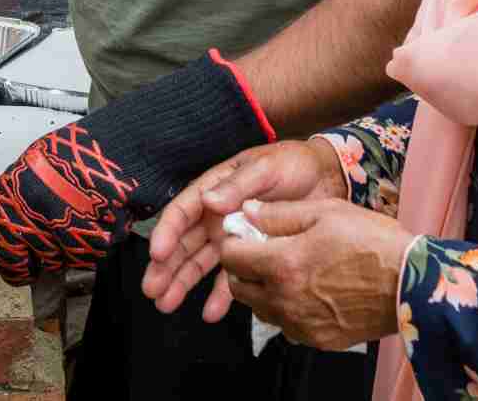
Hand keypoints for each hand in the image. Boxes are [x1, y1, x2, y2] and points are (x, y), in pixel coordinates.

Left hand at [0, 51, 275, 284]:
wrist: (125, 149)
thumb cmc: (82, 150)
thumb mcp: (38, 163)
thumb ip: (18, 193)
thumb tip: (5, 220)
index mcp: (7, 192)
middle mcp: (24, 218)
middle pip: (12, 265)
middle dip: (21, 263)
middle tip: (37, 244)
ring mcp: (55, 236)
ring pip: (49, 263)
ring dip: (61, 248)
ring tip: (77, 214)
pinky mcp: (84, 247)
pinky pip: (81, 257)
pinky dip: (90, 243)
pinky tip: (97, 217)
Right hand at [143, 139, 345, 319]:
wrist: (325, 179)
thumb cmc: (292, 164)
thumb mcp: (266, 168)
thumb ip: (238, 185)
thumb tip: (209, 201)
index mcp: (214, 189)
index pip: (183, 212)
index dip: (167, 232)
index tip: (158, 254)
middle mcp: (216, 215)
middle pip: (184, 243)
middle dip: (166, 267)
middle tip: (152, 290)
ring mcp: (231, 237)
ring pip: (199, 263)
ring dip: (182, 283)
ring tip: (166, 305)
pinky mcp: (249, 254)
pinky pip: (230, 278)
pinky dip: (219, 296)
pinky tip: (210, 313)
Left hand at [217, 198, 411, 351]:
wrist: (411, 284)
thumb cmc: (373, 243)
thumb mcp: (326, 213)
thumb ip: (279, 214)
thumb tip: (247, 211)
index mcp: (283, 265)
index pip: (231, 257)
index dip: (234, 240)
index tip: (245, 233)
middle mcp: (285, 300)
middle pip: (238, 286)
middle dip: (242, 267)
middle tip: (262, 251)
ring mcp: (300, 324)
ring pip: (259, 308)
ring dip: (262, 289)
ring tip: (287, 270)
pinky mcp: (317, 339)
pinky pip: (285, 325)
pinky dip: (285, 308)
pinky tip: (307, 290)